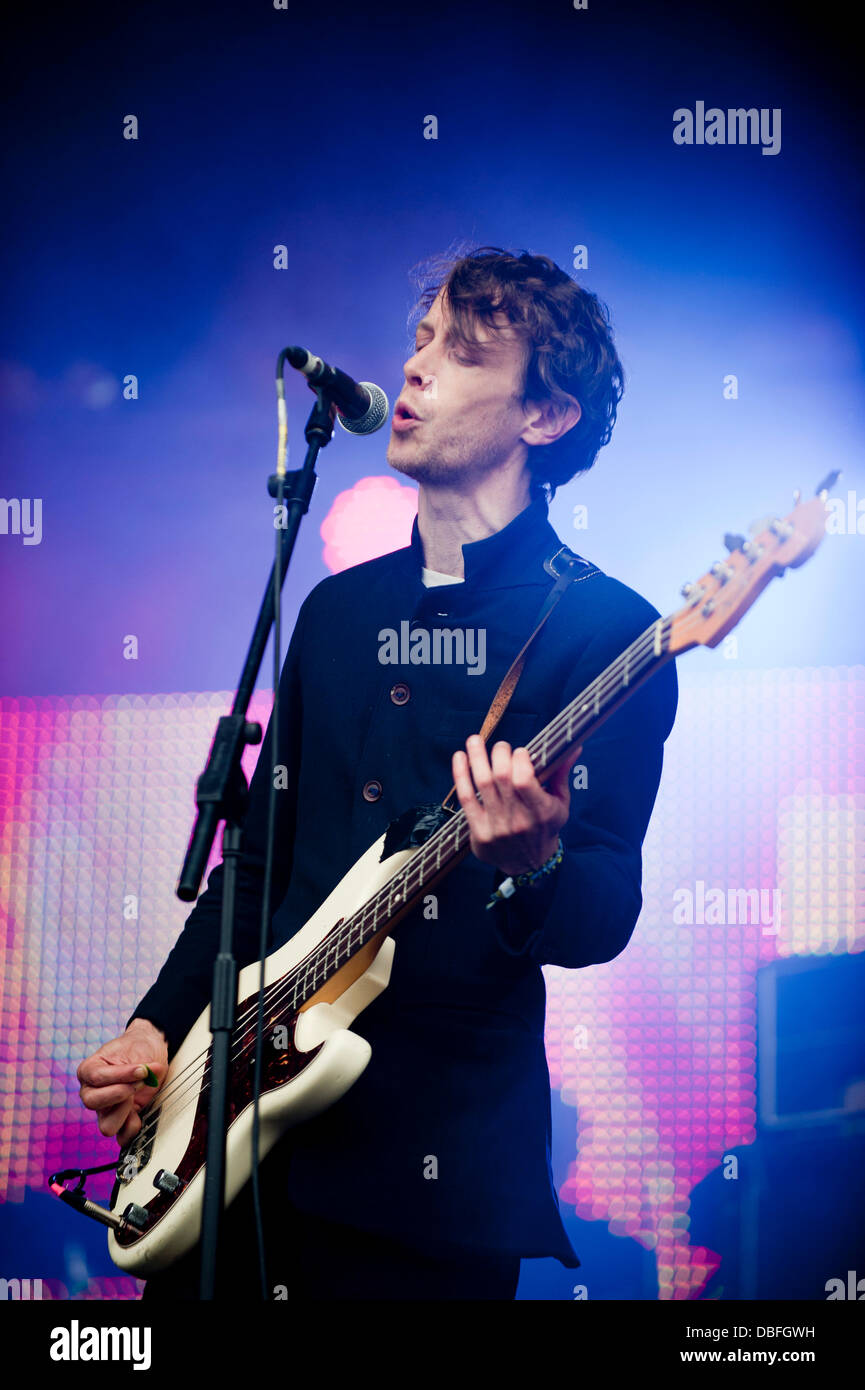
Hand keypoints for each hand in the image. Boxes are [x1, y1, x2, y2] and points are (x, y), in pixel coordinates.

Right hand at [77, 1019, 168, 1146]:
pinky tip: (141, 1113)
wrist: (148, 1052)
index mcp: (88, 1070)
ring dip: (125, 1112)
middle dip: (120, 1093)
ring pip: (106, 1125)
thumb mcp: (137, 1051)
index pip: (97, 1077)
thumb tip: (151, 1073)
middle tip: (139, 1082)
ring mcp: (104, 1110)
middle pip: (92, 1102)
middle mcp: (91, 1093)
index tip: (143, 1069)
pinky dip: (132, 1129)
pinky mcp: (120, 1121)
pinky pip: (121, 1137)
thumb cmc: (138, 1049)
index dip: (122, 1075)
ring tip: (137, 1097)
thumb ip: (141, 1065)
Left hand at [451, 735, 580, 877]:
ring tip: (474, 740)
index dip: (519, 759)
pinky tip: (460, 757)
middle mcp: (517, 819)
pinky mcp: (479, 830)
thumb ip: (562, 774)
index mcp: (540, 812)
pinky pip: (466, 798)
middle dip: (499, 753)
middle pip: (501, 777)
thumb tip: (574, 747)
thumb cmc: (546, 828)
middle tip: (501, 747)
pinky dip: (461, 775)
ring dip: (477, 756)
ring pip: (482, 783)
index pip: (524, 780)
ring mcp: (496, 826)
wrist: (530, 865)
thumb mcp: (560, 804)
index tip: (520, 752)